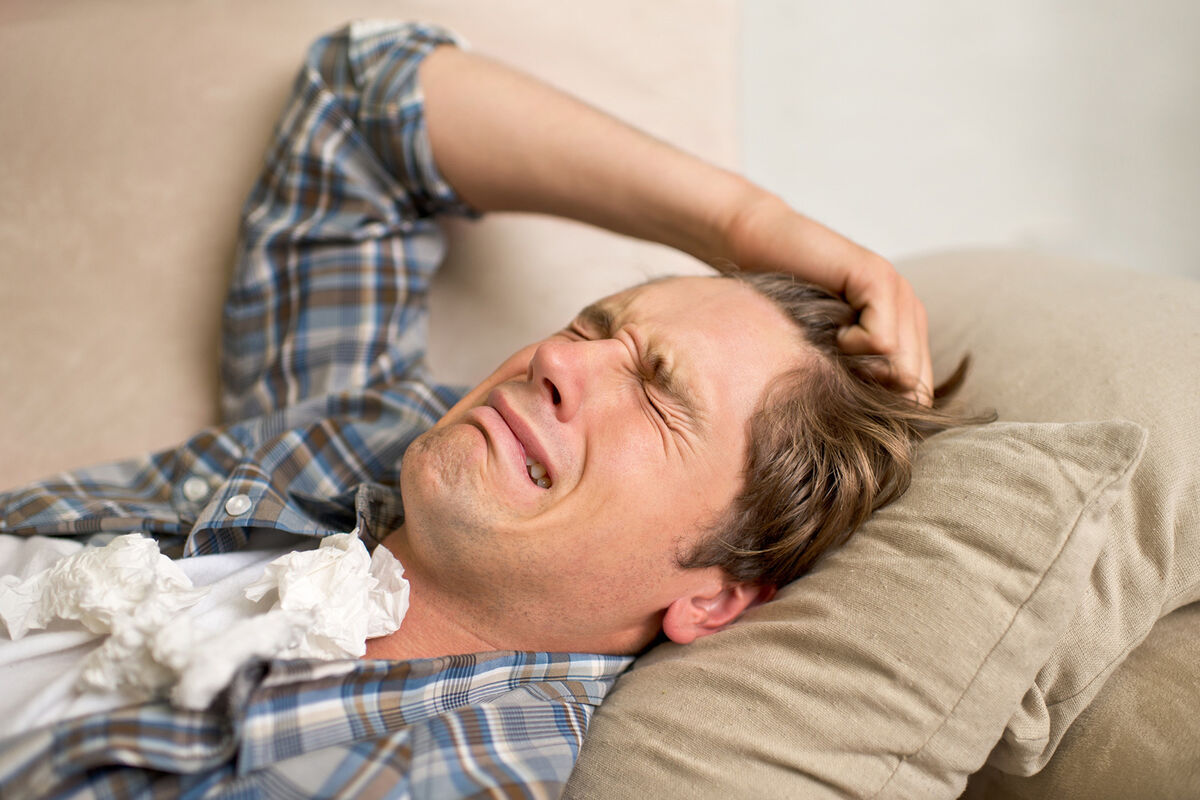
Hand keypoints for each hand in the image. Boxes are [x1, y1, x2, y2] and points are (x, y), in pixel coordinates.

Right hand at [719, 192, 933, 404]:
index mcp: (905, 330)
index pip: (921, 392)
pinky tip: (832, 330)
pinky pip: (882, 340)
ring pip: (902, 366)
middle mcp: (910, 312)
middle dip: (875, 394)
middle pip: (917, 386)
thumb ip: (854, 379)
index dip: (887, 411)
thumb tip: (875, 434)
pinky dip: (851, 345)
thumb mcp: (824, 352)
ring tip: (831, 349)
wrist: (759, 245)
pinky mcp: (878, 278)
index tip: (845, 405)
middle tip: (835, 375)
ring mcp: (899, 293)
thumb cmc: (783, 305)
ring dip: (859, 369)